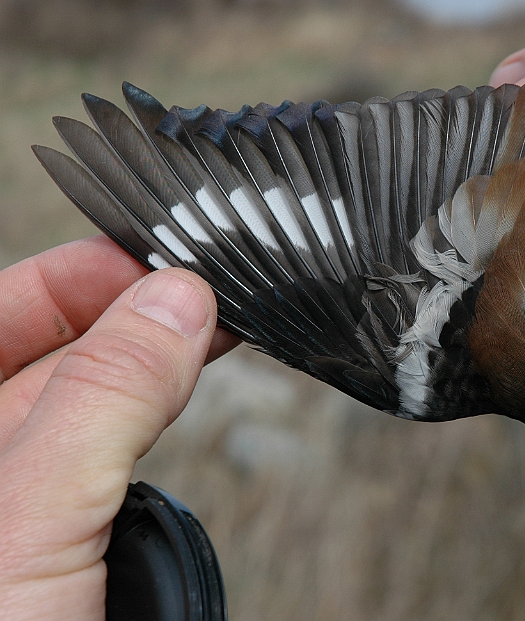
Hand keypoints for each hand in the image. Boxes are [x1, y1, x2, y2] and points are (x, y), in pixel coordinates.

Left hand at [0, 235, 236, 619]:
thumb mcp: (32, 518)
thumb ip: (103, 402)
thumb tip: (175, 303)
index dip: (71, 275)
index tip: (154, 258)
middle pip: (55, 355)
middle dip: (131, 313)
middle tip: (207, 291)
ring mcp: (29, 509)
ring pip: (97, 406)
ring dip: (154, 364)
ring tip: (214, 330)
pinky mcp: (77, 546)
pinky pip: (119, 458)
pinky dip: (160, 421)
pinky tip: (187, 402)